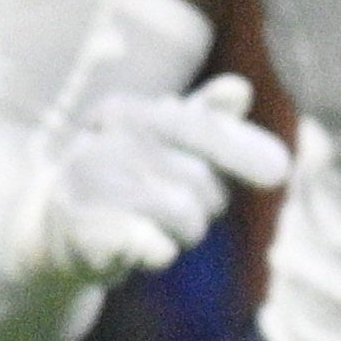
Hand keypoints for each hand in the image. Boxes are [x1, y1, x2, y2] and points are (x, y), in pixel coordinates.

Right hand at [28, 18, 288, 286]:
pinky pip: (154, 246)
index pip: (201, 128)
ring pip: (187, 216)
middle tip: (181, 205)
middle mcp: (104, 143)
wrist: (58, 230)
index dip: (245, 150)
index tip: (282, 170)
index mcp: (127, 113)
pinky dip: (160, 251)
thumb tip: (240, 89)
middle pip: (203, 180)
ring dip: (186, 231)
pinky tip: (146, 246)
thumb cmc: (129, 179)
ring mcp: (90, 188)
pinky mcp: (85, 235)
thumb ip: (205, 116)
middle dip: (208, 201)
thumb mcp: (165, 140)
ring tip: (153, 223)